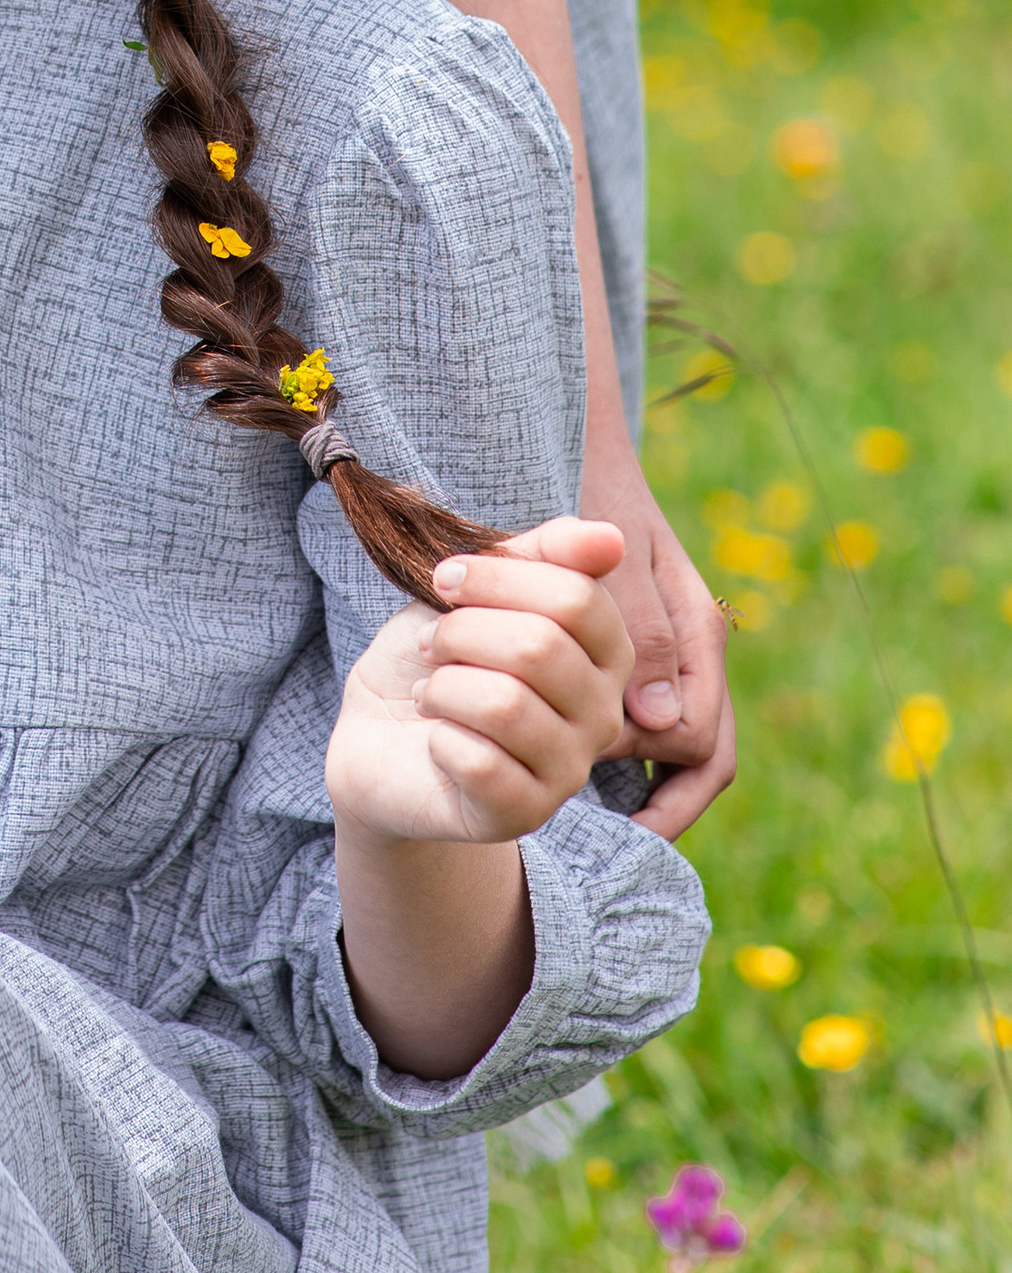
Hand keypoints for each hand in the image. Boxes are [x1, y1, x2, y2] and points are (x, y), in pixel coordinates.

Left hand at [327, 518, 633, 846]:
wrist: (383, 732)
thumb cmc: (441, 653)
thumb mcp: (480, 587)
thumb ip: (542, 553)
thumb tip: (611, 536)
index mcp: (606, 652)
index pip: (577, 596)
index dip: (496, 577)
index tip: (445, 579)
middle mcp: (603, 715)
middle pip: (539, 647)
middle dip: (460, 632)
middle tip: (431, 643)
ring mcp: (567, 772)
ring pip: (506, 705)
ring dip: (444, 686)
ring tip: (432, 691)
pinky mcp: (521, 815)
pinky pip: (480, 762)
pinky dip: (438, 737)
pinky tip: (436, 738)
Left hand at [578, 414, 737, 835]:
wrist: (581, 440)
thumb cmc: (594, 486)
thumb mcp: (617, 553)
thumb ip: (641, 631)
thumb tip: (663, 729)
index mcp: (696, 630)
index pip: (699, 742)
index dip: (658, 782)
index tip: (604, 804)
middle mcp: (689, 648)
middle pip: (702, 756)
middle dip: (661, 803)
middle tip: (605, 833)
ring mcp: (667, 649)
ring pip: (676, 744)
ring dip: (638, 779)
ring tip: (591, 814)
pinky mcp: (636, 647)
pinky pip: (647, 720)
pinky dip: (621, 749)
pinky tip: (570, 761)